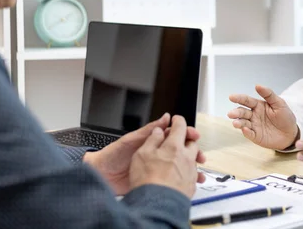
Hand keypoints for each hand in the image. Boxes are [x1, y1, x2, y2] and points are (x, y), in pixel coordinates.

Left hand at [84, 113, 204, 194]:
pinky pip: (173, 179)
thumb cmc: (112, 156)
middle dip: (193, 153)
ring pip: (180, 166)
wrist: (102, 175)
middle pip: (181, 151)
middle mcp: (158, 153)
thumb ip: (149, 130)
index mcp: (153, 141)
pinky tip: (188, 183)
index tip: (194, 136)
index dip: (187, 134)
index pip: (175, 135)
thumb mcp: (131, 140)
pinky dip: (183, 181)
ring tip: (198, 173)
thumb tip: (165, 117)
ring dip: (191, 169)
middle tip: (200, 157)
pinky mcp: (156, 179)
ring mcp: (158, 167)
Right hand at [228, 85, 298, 149]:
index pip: (246, 100)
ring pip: (243, 123)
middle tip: (231, 114)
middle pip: (242, 112)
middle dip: (236, 113)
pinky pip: (249, 134)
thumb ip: (269, 94)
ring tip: (235, 123)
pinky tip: (245, 129)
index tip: (231, 97)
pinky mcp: (256, 136)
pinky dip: (246, 132)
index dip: (239, 98)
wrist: (291, 133)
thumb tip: (257, 85)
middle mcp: (253, 115)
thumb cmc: (285, 117)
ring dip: (238, 123)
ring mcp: (254, 126)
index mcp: (258, 105)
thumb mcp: (279, 103)